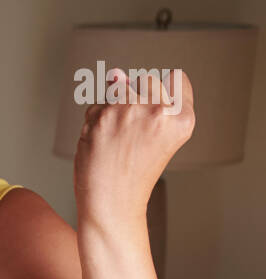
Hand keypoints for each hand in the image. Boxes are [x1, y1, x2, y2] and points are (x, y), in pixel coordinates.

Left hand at [73, 67, 194, 231]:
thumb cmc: (136, 175)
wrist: (112, 205)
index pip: (177, 78)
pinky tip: (102, 144)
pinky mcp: (101, 116)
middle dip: (138, 101)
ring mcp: (129, 111)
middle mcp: (158, 111)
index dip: (165, 97)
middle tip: (134, 137)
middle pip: (147, 80)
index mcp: (182, 119)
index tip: (157, 122)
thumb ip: (149, 96)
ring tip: (118, 140)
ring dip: (115, 109)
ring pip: (119, 86)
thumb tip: (115, 73)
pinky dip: (96, 121)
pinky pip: (97, 104)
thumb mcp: (161, 137)